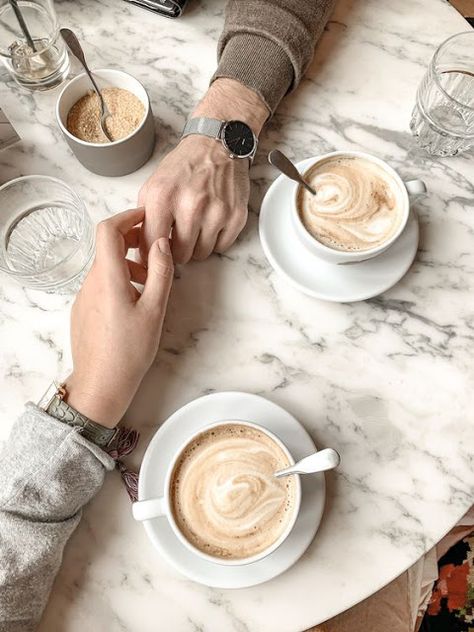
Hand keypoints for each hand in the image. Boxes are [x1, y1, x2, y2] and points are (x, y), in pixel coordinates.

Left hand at [66, 208, 173, 428]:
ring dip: (127, 263)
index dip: (127, 217)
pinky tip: (135, 301)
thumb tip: (161, 242)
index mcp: (107, 277)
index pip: (108, 230)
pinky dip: (119, 279)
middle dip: (132, 240)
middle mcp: (90, 282)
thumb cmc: (129, 351)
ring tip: (150, 282)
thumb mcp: (154, 309)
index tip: (147, 217)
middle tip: (156, 251)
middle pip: (107, 246)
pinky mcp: (83, 309)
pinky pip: (101, 283)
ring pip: (105, 265)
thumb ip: (159, 272)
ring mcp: (84, 296)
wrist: (101, 384)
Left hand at [139, 79, 268, 262]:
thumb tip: (142, 251)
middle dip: (177, 249)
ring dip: (197, 246)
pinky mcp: (236, 216)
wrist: (217, 144)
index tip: (155, 253)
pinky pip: (221, 247)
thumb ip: (144, 218)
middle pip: (179, 255)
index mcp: (163, 198)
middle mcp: (190, 206)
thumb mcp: (153, 185)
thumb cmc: (185, 165)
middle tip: (178, 236)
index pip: (152, 245)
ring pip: (201, 254)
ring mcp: (216, 212)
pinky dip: (215, 241)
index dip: (152, 253)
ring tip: (196, 227)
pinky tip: (211, 224)